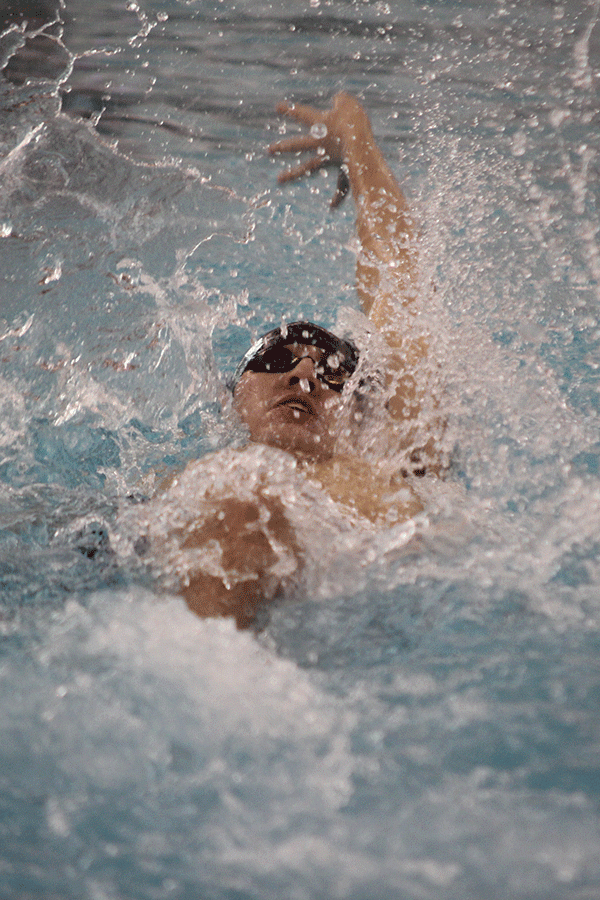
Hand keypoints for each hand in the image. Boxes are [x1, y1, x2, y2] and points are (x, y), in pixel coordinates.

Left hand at [268, 92, 367, 207]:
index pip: (303, 115)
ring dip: (292, 173)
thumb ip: (341, 101)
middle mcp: (321, 144)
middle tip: (269, 150)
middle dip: (283, 146)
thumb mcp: (348, 103)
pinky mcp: (344, 172)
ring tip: (278, 179)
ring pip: (308, 168)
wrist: (362, 146)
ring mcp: (330, 160)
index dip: (291, 110)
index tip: (277, 107)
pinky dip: (337, 196)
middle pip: (298, 144)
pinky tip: (332, 207)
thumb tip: (338, 100)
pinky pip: (340, 186)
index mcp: (322, 125)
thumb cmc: (354, 121)